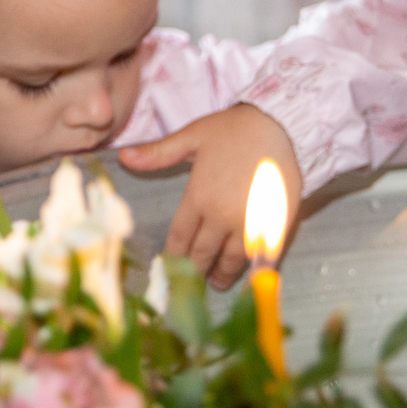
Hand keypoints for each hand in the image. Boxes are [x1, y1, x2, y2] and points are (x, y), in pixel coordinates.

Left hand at [116, 104, 302, 290]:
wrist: (282, 124)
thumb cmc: (235, 128)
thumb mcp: (193, 136)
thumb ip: (159, 153)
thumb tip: (124, 157)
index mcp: (198, 197)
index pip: (180, 237)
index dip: (174, 256)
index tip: (171, 267)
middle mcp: (221, 216)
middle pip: (203, 254)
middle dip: (196, 270)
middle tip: (192, 282)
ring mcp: (250, 225)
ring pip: (231, 260)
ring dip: (222, 274)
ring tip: (218, 281)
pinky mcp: (276, 227)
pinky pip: (261, 259)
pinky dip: (253, 274)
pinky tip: (248, 283)